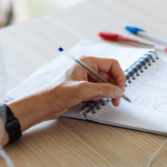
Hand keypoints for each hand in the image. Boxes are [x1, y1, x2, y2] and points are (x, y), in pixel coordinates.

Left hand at [10, 56, 125, 125]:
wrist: (46, 104)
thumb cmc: (58, 93)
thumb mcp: (83, 90)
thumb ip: (103, 89)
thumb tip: (119, 91)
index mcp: (87, 62)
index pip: (112, 64)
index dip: (119, 76)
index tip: (121, 90)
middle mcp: (88, 68)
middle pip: (111, 75)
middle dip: (114, 87)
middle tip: (116, 100)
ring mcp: (87, 78)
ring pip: (106, 84)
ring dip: (106, 93)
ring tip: (97, 100)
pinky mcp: (85, 88)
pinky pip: (99, 91)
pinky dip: (99, 97)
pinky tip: (89, 101)